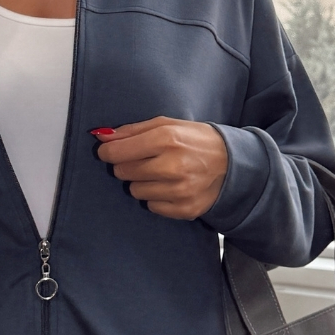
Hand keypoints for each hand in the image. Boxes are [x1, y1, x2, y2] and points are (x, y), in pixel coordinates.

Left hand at [93, 118, 228, 219]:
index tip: (110, 151)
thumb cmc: (196, 140)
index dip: (108, 152)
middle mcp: (172, 166)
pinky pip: (151, 206)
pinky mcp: (184, 209)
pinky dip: (157, 197)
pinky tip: (171, 187)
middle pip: (123, 172)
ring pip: (135, 191)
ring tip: (161, 173)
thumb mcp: (167, 125)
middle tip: (145, 160)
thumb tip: (102, 137)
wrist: (233, 164)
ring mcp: (179, 190)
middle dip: (128, 166)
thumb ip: (132, 130)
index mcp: (167, 139)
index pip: (117, 152)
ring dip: (143, 183)